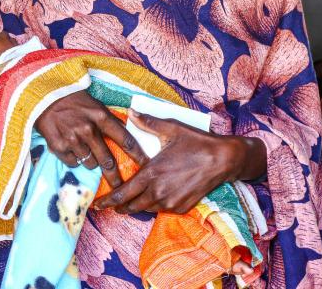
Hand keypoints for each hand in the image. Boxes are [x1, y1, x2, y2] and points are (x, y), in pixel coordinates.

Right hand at [35, 91, 148, 187]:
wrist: (45, 97)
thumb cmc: (74, 100)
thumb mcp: (96, 105)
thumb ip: (110, 120)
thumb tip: (126, 131)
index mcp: (101, 117)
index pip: (125, 139)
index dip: (137, 154)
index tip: (146, 165)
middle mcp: (88, 130)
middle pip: (108, 161)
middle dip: (115, 177)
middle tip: (120, 186)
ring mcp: (73, 140)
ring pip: (90, 164)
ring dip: (91, 162)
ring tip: (86, 151)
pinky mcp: (58, 147)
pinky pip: (73, 163)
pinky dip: (74, 159)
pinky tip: (71, 148)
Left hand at [93, 110, 265, 214]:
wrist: (223, 160)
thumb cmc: (197, 143)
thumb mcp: (171, 129)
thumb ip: (148, 123)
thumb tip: (131, 112)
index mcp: (152, 174)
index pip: (123, 193)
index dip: (108, 200)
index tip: (98, 205)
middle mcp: (159, 191)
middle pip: (131, 206)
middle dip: (119, 206)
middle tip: (111, 205)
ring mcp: (171, 202)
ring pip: (146, 209)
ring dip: (137, 206)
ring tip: (130, 202)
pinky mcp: (182, 207)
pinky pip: (162, 210)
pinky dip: (155, 206)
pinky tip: (154, 198)